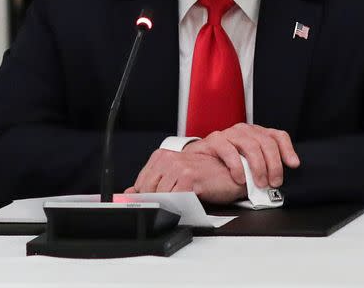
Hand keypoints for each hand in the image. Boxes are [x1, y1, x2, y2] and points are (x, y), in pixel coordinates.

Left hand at [124, 149, 245, 203]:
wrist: (234, 174)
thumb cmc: (208, 176)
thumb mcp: (177, 179)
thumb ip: (154, 185)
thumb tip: (129, 193)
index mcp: (162, 156)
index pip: (140, 183)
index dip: (145, 198)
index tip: (152, 206)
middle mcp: (168, 158)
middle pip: (147, 191)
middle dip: (156, 203)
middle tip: (171, 207)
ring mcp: (178, 166)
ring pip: (160, 196)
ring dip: (169, 206)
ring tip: (182, 205)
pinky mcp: (189, 176)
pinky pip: (174, 198)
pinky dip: (178, 206)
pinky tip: (187, 204)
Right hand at [183, 123, 299, 188]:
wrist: (195, 166)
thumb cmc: (223, 168)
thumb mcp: (248, 168)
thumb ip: (262, 168)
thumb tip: (278, 180)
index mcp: (255, 135)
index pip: (277, 136)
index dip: (287, 149)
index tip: (293, 164)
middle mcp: (244, 131)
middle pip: (266, 142)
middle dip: (273, 164)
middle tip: (274, 182)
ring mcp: (229, 134)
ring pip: (250, 144)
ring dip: (258, 166)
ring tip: (258, 183)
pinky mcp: (214, 140)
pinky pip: (229, 150)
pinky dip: (237, 166)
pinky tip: (240, 178)